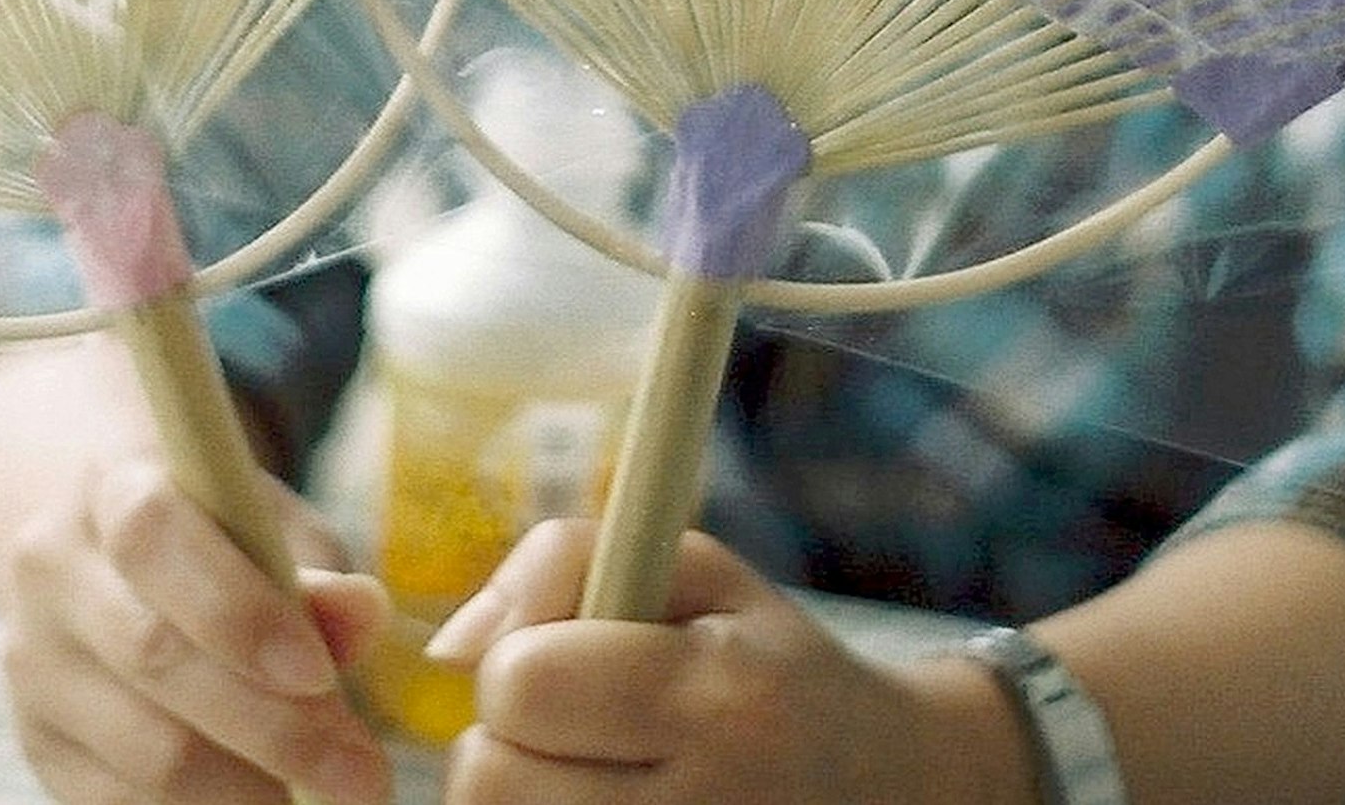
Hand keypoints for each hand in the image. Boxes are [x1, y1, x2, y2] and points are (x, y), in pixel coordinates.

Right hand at [0, 449, 395, 804]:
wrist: (109, 559)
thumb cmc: (215, 537)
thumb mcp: (268, 525)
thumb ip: (313, 569)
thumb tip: (364, 613)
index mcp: (111, 483)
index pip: (154, 538)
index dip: (236, 611)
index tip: (319, 673)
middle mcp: (53, 569)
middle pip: (152, 656)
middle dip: (273, 728)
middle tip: (362, 774)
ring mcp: (33, 663)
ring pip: (144, 749)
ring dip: (250, 787)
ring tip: (321, 792)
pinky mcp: (38, 741)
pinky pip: (124, 800)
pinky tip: (261, 795)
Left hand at [423, 521, 1031, 804]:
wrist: (896, 792)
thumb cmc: (766, 666)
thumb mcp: (695, 573)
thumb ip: (561, 562)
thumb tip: (448, 650)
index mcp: (718, 697)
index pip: (521, 682)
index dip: (521, 664)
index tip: (569, 666)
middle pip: (487, 781)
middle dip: (507, 745)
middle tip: (571, 736)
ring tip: (588, 784)